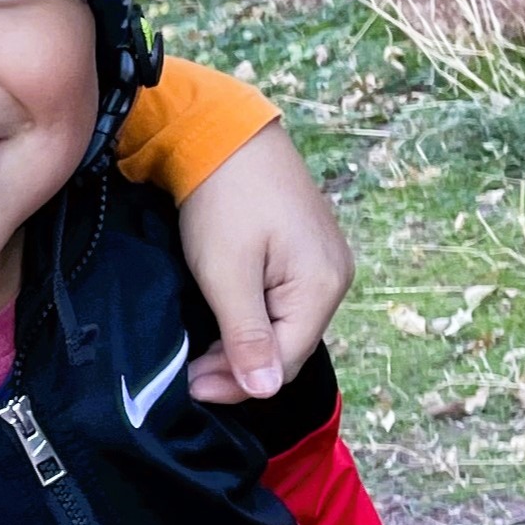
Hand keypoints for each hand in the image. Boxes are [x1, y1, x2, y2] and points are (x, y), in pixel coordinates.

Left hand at [176, 119, 353, 402]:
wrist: (224, 133)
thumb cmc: (224, 200)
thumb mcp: (227, 274)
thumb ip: (247, 335)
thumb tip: (266, 390)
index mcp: (322, 286)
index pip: (285, 362)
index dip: (238, 383)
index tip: (191, 386)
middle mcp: (334, 279)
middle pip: (288, 348)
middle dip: (239, 367)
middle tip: (189, 373)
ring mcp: (322, 265)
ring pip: (284, 329)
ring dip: (243, 346)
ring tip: (200, 352)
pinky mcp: (304, 254)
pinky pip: (282, 305)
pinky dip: (251, 321)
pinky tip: (221, 322)